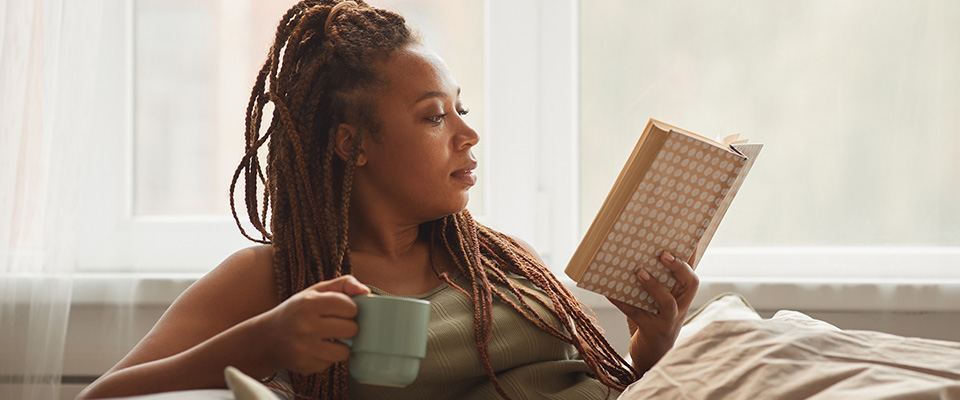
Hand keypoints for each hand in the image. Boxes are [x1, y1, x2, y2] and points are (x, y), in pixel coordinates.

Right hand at [258, 275, 370, 374]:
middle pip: (351, 330)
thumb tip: (366, 291)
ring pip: (344, 351)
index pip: (350, 307)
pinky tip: (315, 349)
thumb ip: (343, 284)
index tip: (342, 310)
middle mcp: (305, 326)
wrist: (268, 338)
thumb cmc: (297, 311)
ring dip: (341, 345)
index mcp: (309, 303)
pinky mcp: (304, 366)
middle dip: (348, 327)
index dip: (350, 309)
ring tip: (329, 338)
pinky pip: (330, 364)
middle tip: (337, 325)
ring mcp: (304, 348)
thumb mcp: (315, 291)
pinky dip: (327, 358)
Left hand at [607, 251, 698, 372]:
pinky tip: (608, 292)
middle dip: (679, 267)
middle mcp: (681, 307)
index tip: (689, 236)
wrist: (652, 358)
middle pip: (690, 284)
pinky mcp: (652, 331)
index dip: (691, 255)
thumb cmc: (652, 322)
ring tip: (639, 272)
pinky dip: (622, 302)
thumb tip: (634, 255)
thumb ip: (654, 281)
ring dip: (654, 286)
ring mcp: (668, 321)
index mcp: (683, 296)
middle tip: (663, 254)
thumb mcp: (657, 301)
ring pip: (668, 302)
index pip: (691, 272)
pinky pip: (636, 314)